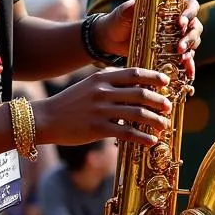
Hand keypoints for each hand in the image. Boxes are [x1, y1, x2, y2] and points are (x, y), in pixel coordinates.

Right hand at [35, 67, 172, 146]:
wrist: (45, 119)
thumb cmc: (71, 103)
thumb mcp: (90, 86)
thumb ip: (111, 84)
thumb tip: (136, 88)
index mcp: (102, 78)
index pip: (134, 73)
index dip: (153, 77)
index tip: (166, 82)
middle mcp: (103, 91)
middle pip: (140, 93)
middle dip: (159, 100)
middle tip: (168, 107)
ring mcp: (100, 110)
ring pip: (137, 114)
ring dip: (155, 120)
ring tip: (164, 125)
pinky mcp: (97, 128)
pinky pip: (126, 133)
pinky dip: (142, 137)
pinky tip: (152, 141)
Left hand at [93, 0, 202, 79]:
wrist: (111, 40)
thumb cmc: (119, 21)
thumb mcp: (123, 13)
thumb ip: (129, 8)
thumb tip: (133, 5)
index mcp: (171, 8)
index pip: (190, 6)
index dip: (190, 13)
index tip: (180, 22)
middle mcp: (177, 22)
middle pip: (195, 26)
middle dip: (190, 37)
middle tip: (180, 47)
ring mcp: (176, 39)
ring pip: (193, 43)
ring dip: (191, 51)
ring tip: (183, 60)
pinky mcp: (171, 54)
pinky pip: (186, 60)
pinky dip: (189, 67)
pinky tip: (189, 75)